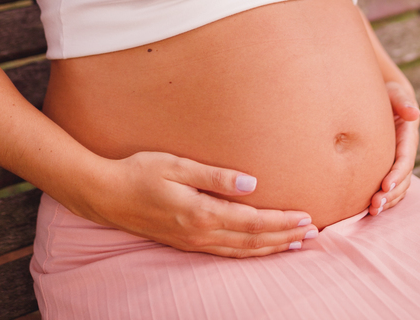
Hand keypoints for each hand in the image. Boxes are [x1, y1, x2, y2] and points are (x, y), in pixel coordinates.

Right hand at [89, 151, 317, 257]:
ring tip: (296, 243)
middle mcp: (199, 233)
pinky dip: (249, 252)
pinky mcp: (185, 243)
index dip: (281, 221)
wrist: (106, 195)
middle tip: (313, 232)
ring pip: (241, 251)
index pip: (253, 222)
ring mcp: (192, 242)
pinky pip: (226, 253)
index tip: (305, 217)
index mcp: (201, 213)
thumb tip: (251, 183)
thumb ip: (215, 176)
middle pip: (252, 240)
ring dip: (271, 247)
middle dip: (285, 237)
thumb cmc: (140, 172)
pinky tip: (260, 247)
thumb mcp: (177, 165)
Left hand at [368, 81, 419, 215]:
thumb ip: (403, 102)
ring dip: (388, 200)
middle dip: (391, 193)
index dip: (397, 174)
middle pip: (403, 178)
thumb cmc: (388, 95)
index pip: (405, 159)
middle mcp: (407, 151)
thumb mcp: (395, 94)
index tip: (385, 186)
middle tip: (375, 205)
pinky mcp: (391, 165)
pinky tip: (371, 208)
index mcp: (408, 136)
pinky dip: (385, 198)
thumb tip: (413, 113)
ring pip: (399, 186)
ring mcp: (400, 160)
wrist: (386, 99)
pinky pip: (392, 186)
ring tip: (373, 211)